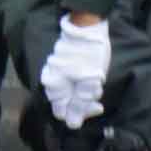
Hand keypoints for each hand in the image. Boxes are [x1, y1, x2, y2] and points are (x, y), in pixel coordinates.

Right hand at [40, 16, 112, 130]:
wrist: (87, 26)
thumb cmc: (90, 54)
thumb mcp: (90, 81)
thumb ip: (81, 103)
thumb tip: (73, 124)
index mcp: (54, 86)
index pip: (63, 112)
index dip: (80, 113)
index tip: (97, 107)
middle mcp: (51, 81)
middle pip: (65, 104)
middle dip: (83, 104)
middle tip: (99, 99)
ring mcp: (55, 72)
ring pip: (69, 93)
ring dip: (84, 94)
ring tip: (96, 86)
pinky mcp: (63, 66)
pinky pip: (70, 83)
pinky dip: (82, 85)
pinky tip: (92, 80)